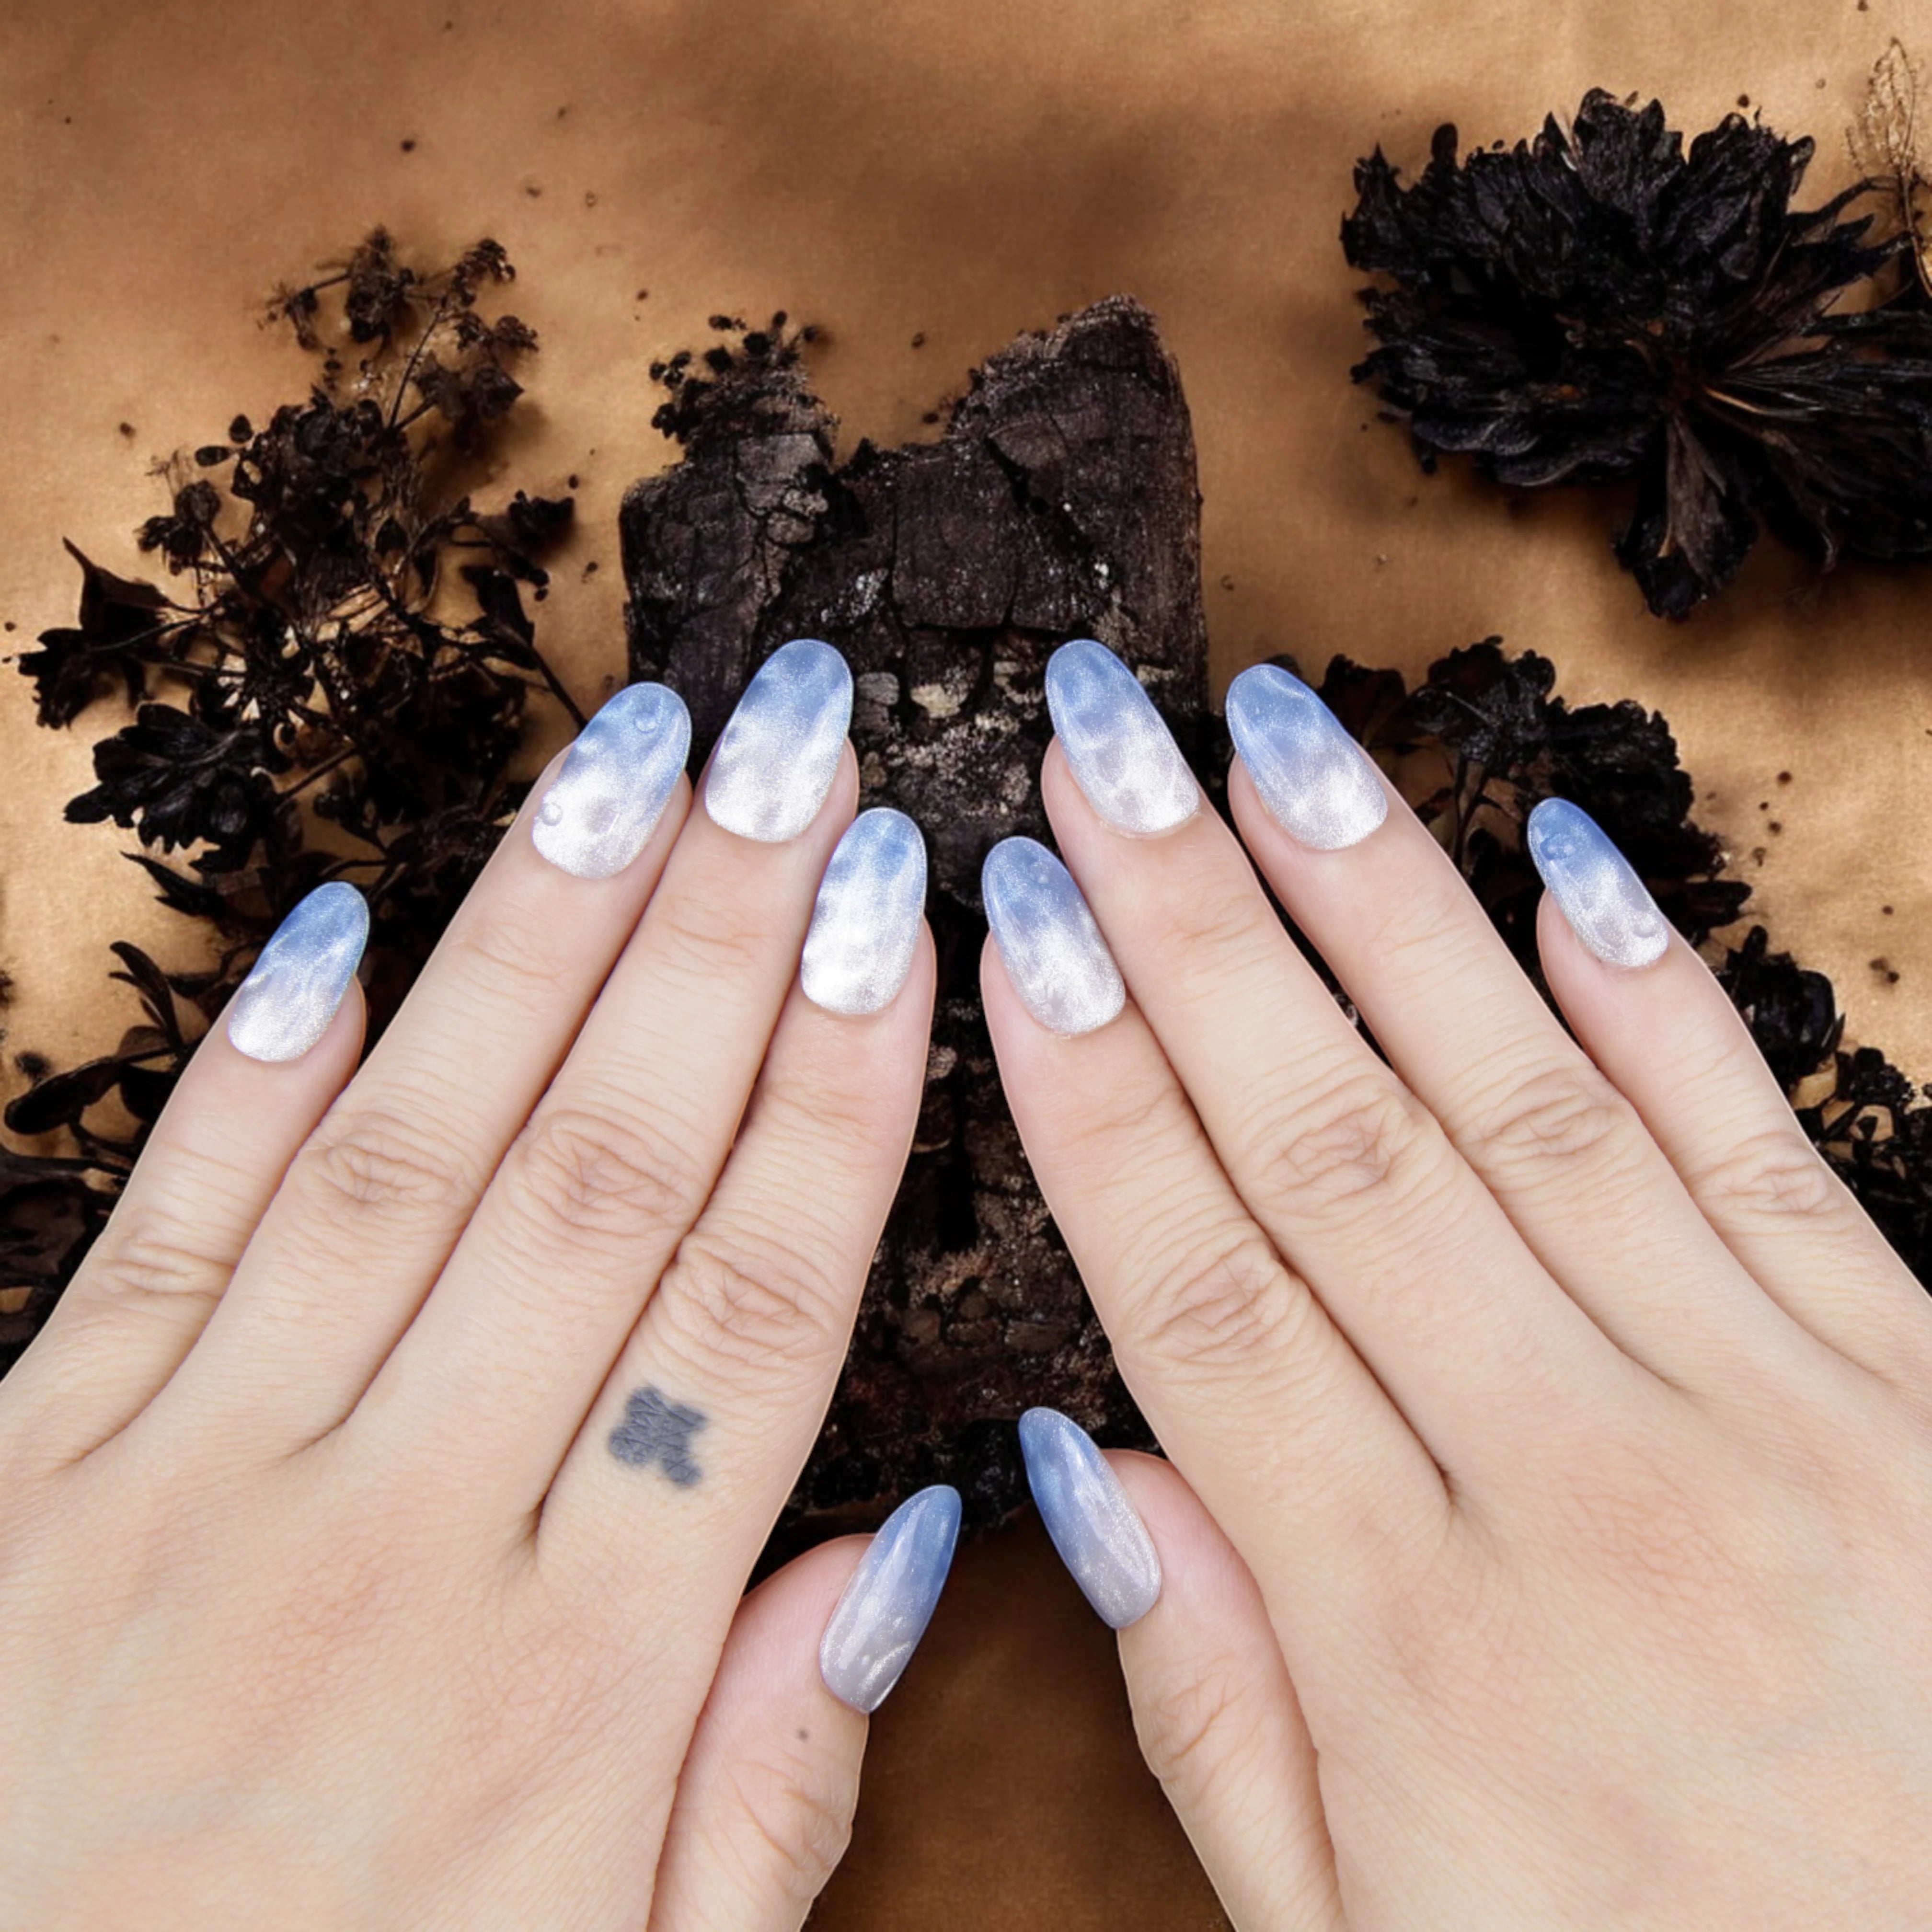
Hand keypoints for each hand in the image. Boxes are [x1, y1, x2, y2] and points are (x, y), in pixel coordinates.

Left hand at [0, 644, 949, 1930]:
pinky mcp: (27, 1482)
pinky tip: (343, 929)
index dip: (844, 1086)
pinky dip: (258, 1076)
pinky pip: (168, 1233)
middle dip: (721, 931)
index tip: (899, 908)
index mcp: (565, 1690)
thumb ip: (762, 1797)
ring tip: (631, 761)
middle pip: (604, 1174)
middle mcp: (392, 1544)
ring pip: (409, 1154)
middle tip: (793, 735)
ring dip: (535, 937)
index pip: (752, 1305)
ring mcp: (189, 1492)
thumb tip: (893, 1553)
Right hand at [988, 641, 1931, 1928]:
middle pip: (1335, 1146)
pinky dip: (1654, 997)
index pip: (1201, 1288)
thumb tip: (1091, 1474)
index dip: (1090, 1087)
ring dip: (1382, 902)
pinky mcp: (1908, 1387)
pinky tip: (1558, 862)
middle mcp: (1579, 1485)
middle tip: (1108, 747)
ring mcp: (1765, 1415)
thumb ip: (1222, 1712)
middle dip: (1195, 923)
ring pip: (1523, 1102)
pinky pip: (1757, 1148)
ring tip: (1276, 738)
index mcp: (1419, 1639)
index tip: (1019, 923)